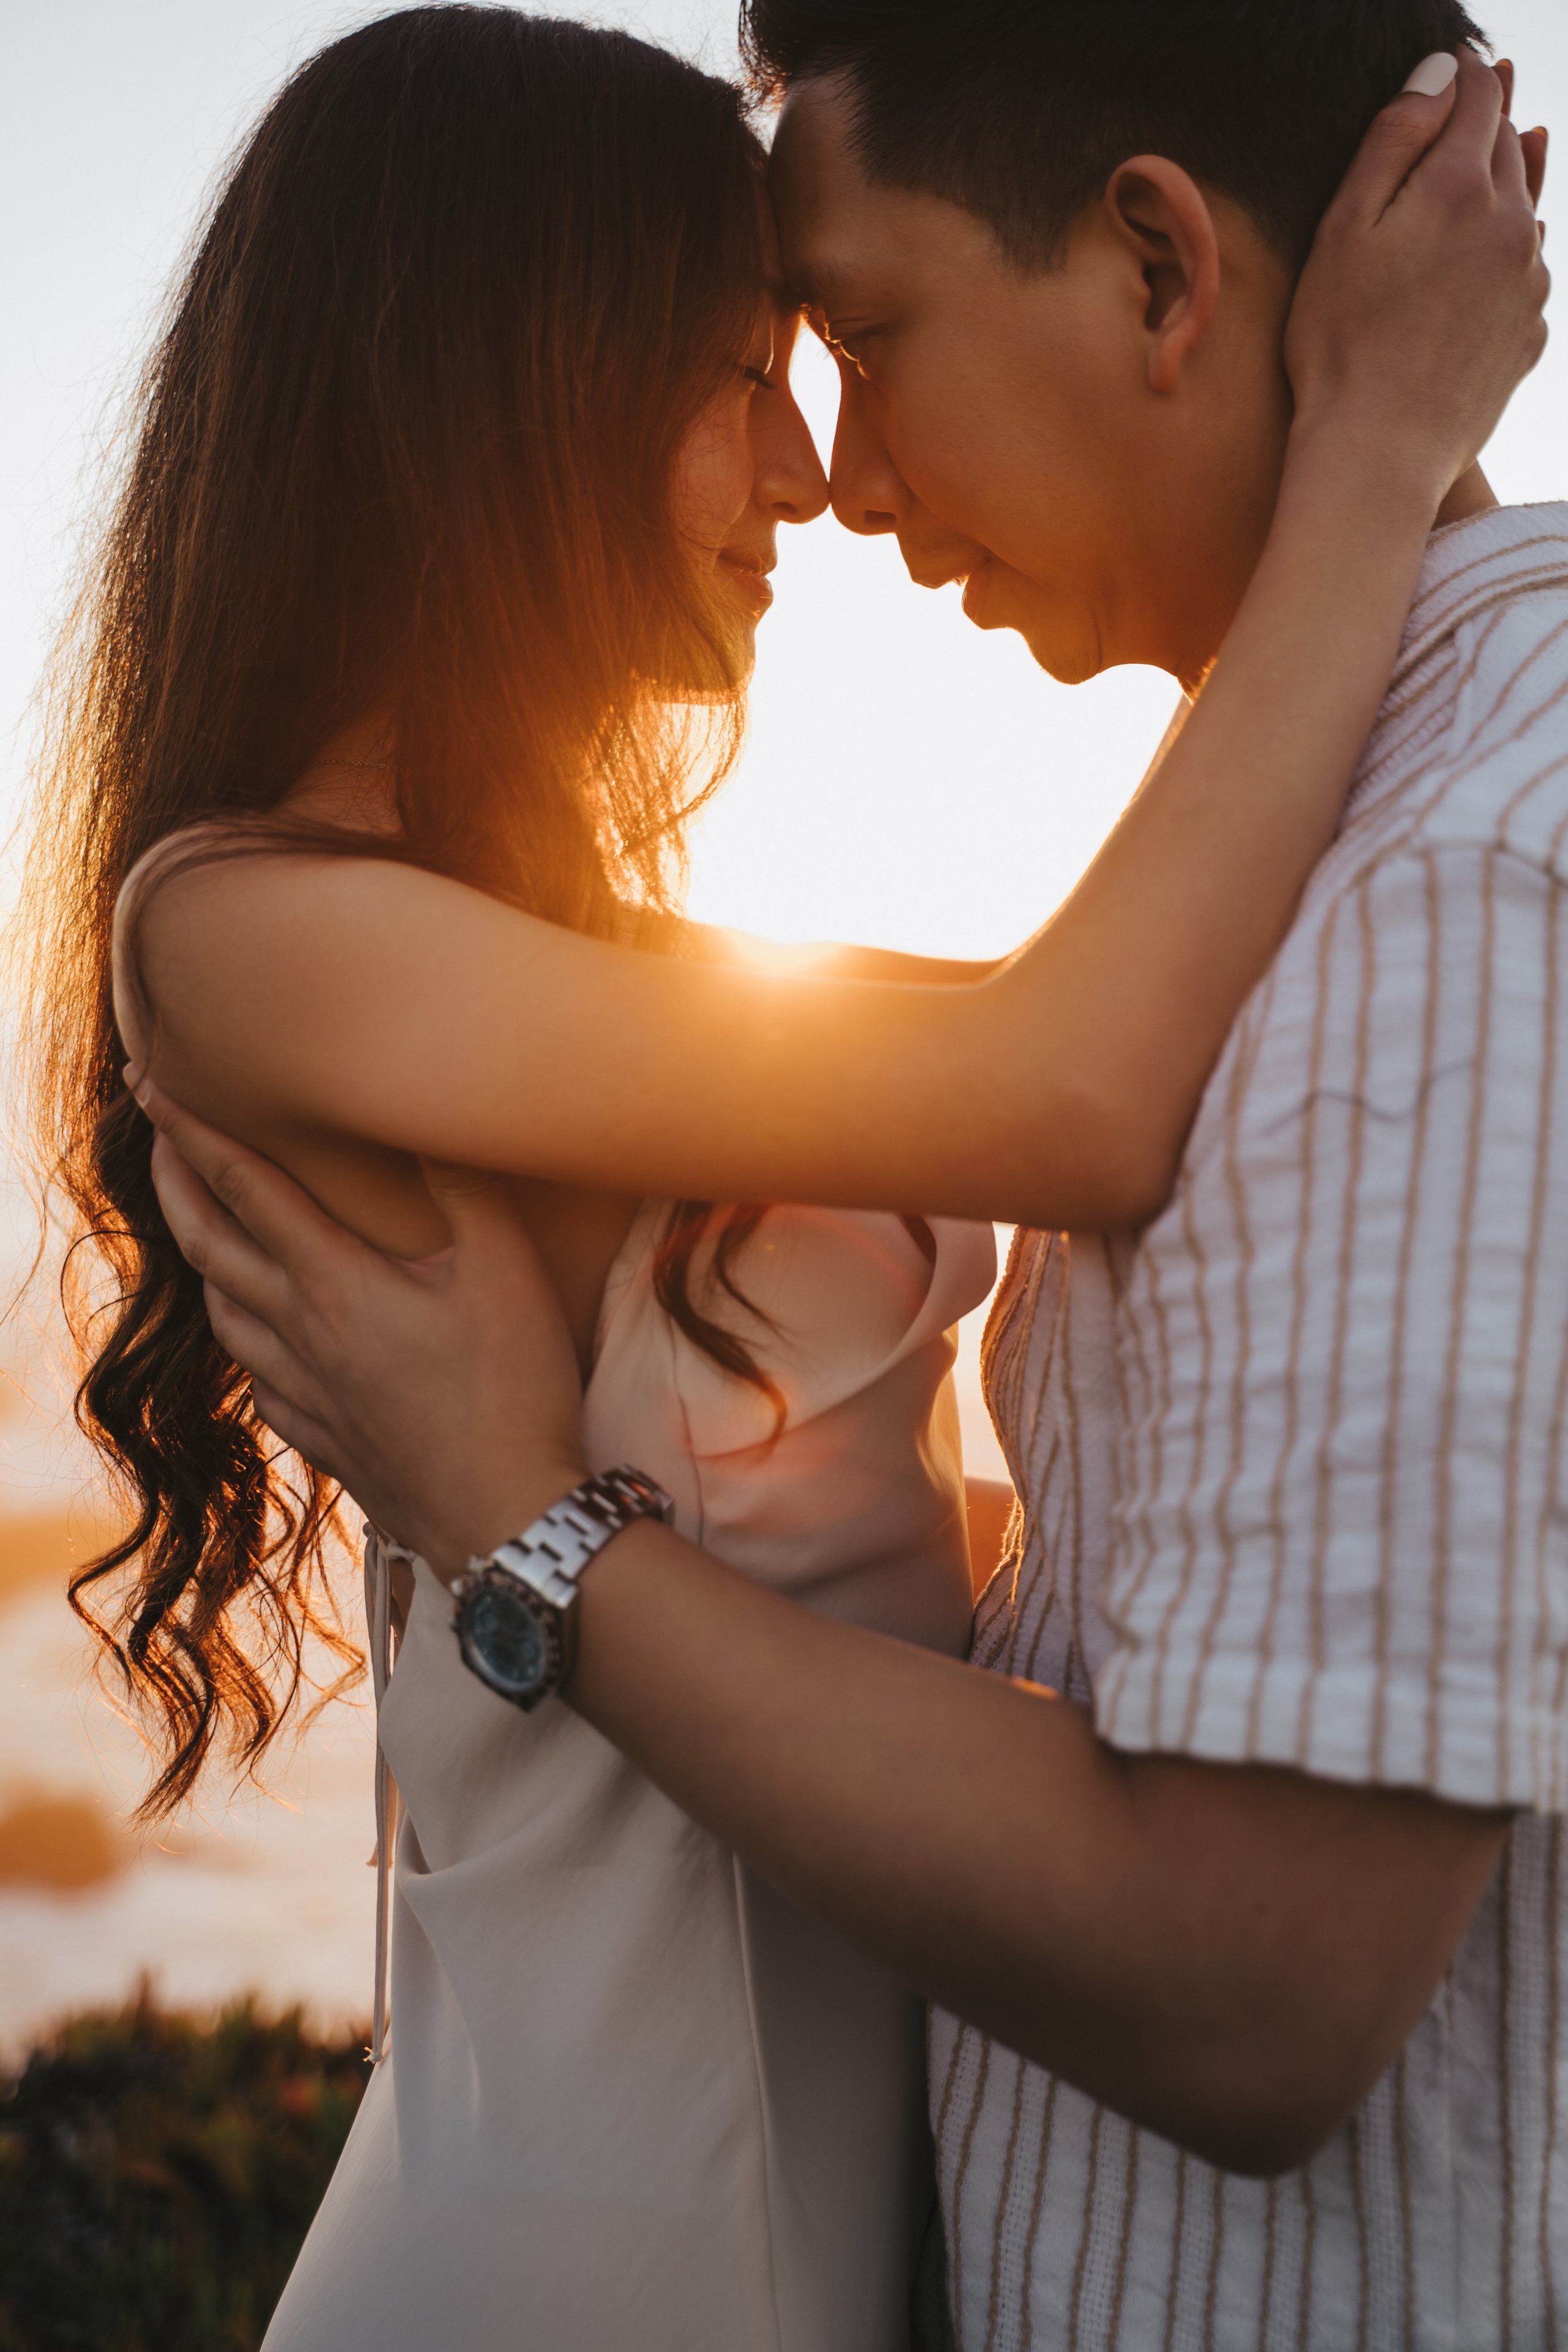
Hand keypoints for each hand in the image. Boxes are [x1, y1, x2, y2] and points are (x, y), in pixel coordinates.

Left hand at [128, 1071, 588, 1574]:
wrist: (504, 1520)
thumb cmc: (511, 1391)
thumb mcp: (505, 1272)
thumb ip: (464, 1188)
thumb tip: (426, 1116)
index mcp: (334, 1283)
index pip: (245, 1188)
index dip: (195, 1131)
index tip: (153, 1086)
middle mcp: (301, 1334)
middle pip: (211, 1249)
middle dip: (175, 1186)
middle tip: (156, 1140)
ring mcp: (306, 1393)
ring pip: (224, 1317)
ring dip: (202, 1263)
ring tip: (202, 1233)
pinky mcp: (324, 1438)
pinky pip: (258, 1381)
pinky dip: (245, 1343)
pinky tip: (262, 1341)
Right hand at [1285, 48, 1548, 499]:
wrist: (1380, 453)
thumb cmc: (1341, 345)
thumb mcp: (1343, 229)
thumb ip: (1393, 140)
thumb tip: (1441, 72)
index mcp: (1460, 189)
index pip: (1476, 100)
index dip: (1463, 75)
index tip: (1454, 65)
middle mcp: (1511, 226)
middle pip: (1510, 148)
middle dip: (1493, 118)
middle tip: (1487, 91)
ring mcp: (1528, 282)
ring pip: (1529, 207)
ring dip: (1516, 177)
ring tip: (1518, 147)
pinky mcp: (1529, 333)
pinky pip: (1528, 272)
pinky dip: (1515, 249)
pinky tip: (1501, 251)